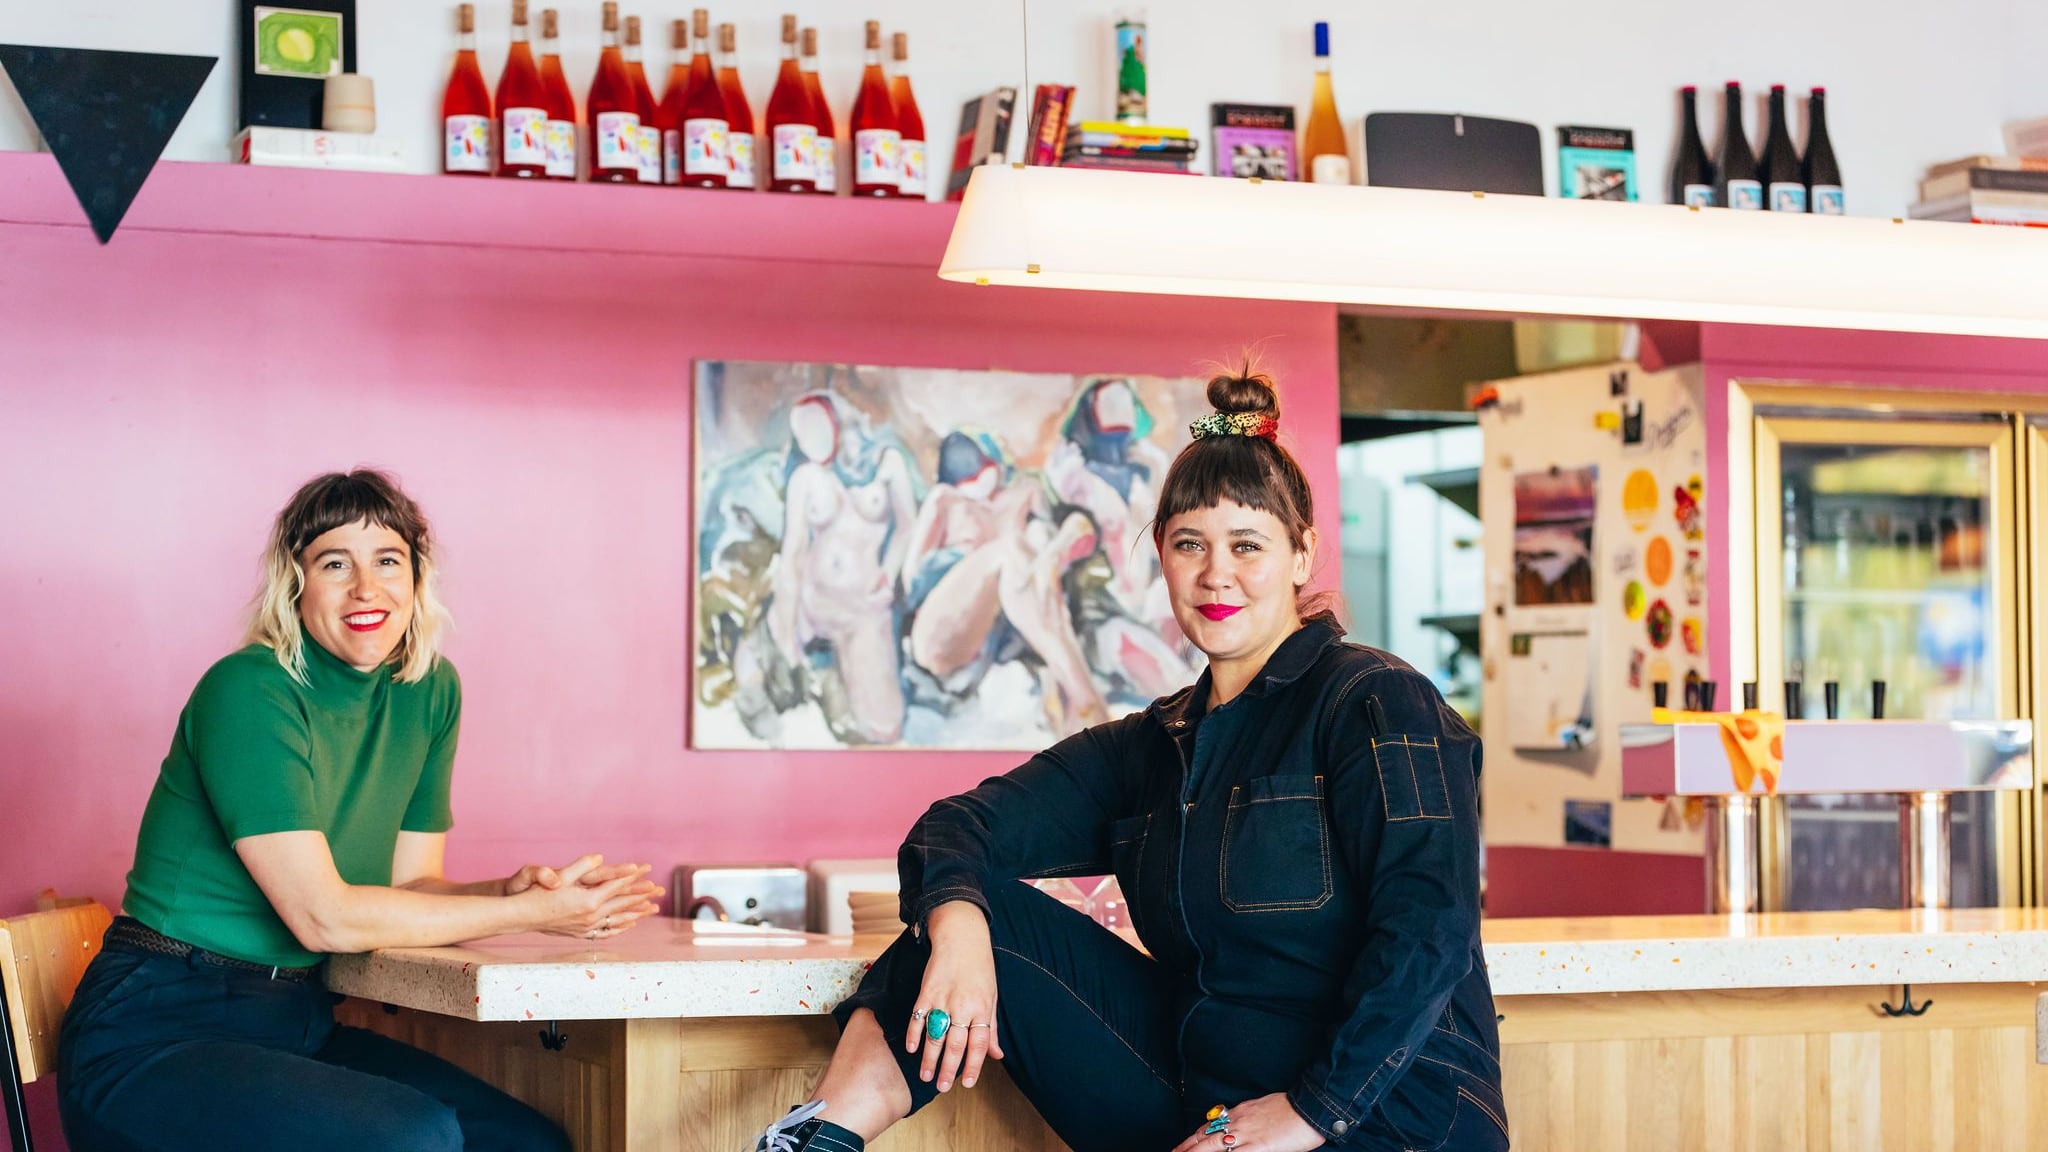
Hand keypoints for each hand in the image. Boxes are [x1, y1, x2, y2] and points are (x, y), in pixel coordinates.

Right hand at [517, 855, 663, 939]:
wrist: (520, 917)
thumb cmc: (536, 894)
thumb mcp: (558, 876)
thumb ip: (581, 866)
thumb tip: (600, 858)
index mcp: (588, 900)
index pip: (617, 885)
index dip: (633, 875)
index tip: (648, 869)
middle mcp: (591, 916)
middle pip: (622, 902)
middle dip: (643, 894)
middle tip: (660, 890)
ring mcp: (586, 927)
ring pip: (618, 918)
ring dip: (637, 912)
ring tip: (653, 909)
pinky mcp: (580, 933)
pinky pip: (607, 931)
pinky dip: (620, 926)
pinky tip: (629, 925)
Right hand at [907, 901, 1003, 1093]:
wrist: (962, 937)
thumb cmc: (980, 968)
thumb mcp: (992, 996)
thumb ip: (992, 1028)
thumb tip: (997, 1055)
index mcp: (982, 1008)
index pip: (979, 1044)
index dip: (974, 1066)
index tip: (968, 1083)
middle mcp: (963, 1006)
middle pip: (955, 1044)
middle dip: (949, 1069)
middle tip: (943, 1087)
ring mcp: (943, 999)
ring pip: (935, 1036)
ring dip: (930, 1059)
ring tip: (926, 1076)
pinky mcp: (926, 992)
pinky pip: (918, 1018)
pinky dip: (913, 1035)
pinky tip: (911, 1049)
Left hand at [1169, 1093, 1323, 1151]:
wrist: (1310, 1107)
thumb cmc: (1292, 1108)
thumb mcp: (1264, 1107)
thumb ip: (1249, 1117)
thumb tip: (1242, 1124)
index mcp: (1240, 1112)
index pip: (1210, 1125)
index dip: (1194, 1137)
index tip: (1185, 1143)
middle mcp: (1237, 1122)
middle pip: (1205, 1136)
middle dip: (1187, 1148)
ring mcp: (1245, 1135)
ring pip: (1212, 1146)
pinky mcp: (1257, 1147)